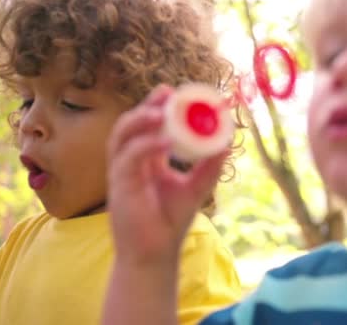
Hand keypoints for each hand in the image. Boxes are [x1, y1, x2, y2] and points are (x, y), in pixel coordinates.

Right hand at [107, 84, 228, 265]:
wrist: (155, 254)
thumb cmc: (169, 222)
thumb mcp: (195, 189)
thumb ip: (209, 167)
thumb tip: (227, 143)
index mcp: (147, 160)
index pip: (148, 126)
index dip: (157, 106)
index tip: (174, 91)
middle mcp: (131, 162)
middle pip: (131, 124)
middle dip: (147, 105)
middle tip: (167, 93)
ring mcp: (122, 173)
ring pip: (122, 136)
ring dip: (139, 120)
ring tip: (161, 110)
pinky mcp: (119, 186)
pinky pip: (127, 159)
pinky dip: (145, 146)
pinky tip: (165, 141)